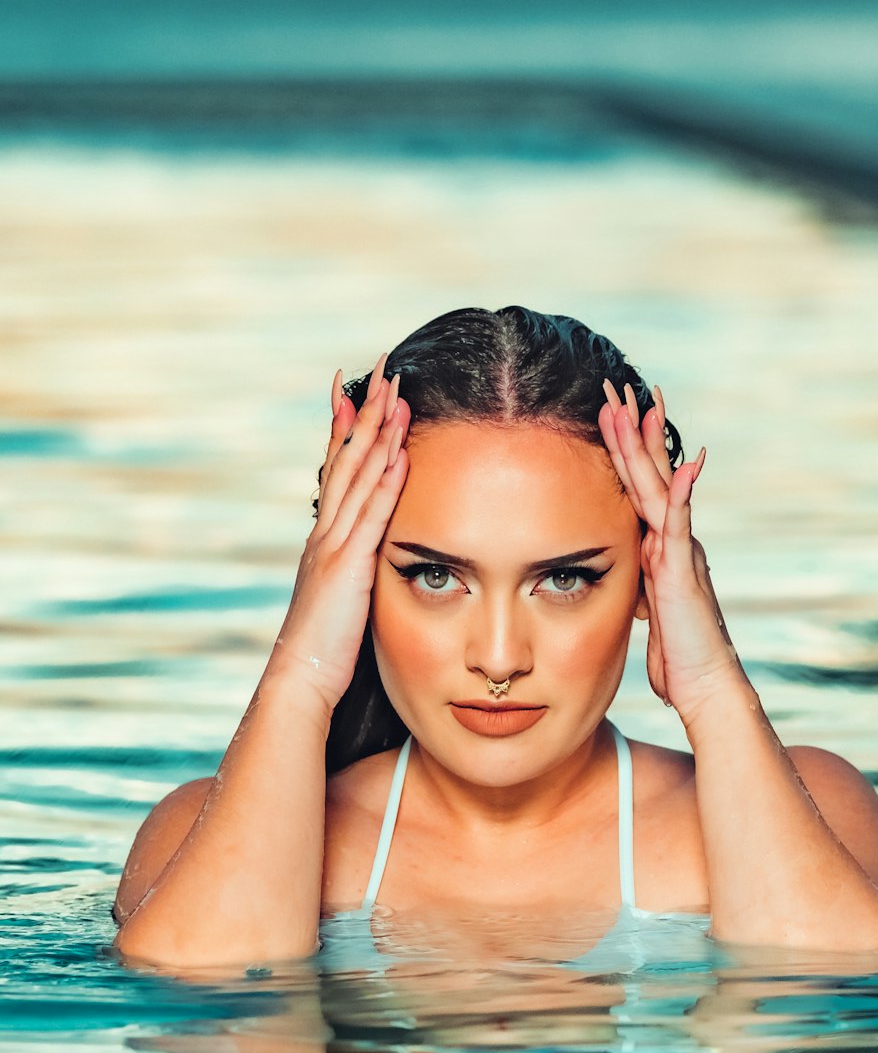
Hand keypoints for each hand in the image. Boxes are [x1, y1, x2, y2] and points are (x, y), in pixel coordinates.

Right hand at [265, 355, 409, 721]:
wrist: (302, 680)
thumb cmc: (326, 651)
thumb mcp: (344, 601)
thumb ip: (355, 574)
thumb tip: (368, 564)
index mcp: (326, 541)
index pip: (339, 473)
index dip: (348, 431)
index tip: (358, 394)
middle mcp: (326, 535)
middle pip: (347, 461)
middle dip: (365, 415)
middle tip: (382, 372)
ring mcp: (334, 548)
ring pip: (359, 478)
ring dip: (379, 434)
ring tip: (396, 394)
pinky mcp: (348, 568)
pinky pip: (372, 516)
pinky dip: (386, 482)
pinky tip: (401, 453)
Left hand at [599, 380, 741, 727]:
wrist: (704, 685)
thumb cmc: (678, 659)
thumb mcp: (646, 613)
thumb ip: (640, 589)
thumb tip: (629, 583)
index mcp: (658, 548)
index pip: (637, 489)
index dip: (624, 451)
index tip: (610, 414)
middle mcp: (672, 540)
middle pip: (649, 474)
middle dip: (634, 430)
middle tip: (619, 388)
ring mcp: (680, 550)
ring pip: (660, 487)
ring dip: (646, 446)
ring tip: (636, 405)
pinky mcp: (683, 569)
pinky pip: (680, 523)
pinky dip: (680, 491)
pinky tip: (683, 462)